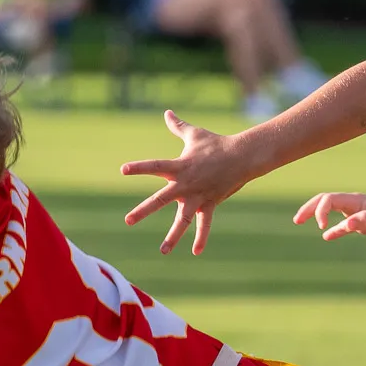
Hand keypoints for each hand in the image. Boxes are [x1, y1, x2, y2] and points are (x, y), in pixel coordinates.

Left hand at [119, 111, 250, 254]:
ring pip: (184, 219)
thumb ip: (178, 126)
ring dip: (174, 236)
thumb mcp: (195, 134)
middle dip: (144, 210)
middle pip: (161, 199)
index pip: (155, 167)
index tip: (123, 170)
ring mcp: (198, 196)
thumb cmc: (216, 144)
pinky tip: (196, 252)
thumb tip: (167, 112)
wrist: (243, 156)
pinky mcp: (210, 204)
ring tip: (163, 251)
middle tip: (128, 220)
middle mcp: (185, 184)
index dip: (139, 167)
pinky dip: (201, 238)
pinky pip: (205, 224)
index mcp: (179, 167)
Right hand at [294, 191, 365, 239]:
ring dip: (315, 215)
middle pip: (324, 201)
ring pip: (329, 211)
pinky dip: (333, 230)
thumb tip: (347, 224)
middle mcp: (352, 204)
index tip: (321, 227)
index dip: (320, 211)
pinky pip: (342, 225)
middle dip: (309, 208)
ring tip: (300, 221)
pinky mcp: (361, 223)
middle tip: (297, 219)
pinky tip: (327, 236)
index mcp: (354, 200)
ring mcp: (356, 213)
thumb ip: (364, 220)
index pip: (328, 200)